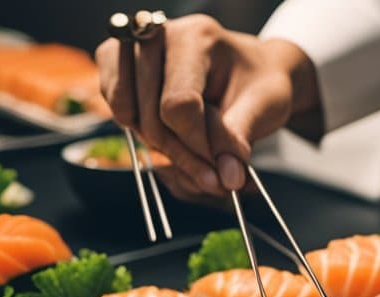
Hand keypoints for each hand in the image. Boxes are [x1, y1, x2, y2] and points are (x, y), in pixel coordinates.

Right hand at [96, 14, 317, 194]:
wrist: (251, 68)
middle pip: (150, 115)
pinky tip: (172, 133)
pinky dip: (141, 130)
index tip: (220, 168)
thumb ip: (238, 140)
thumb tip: (227, 177)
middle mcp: (158, 35)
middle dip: (182, 155)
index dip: (197, 147)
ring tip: (195, 148)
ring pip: (128, 115)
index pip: (179, 104)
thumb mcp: (263, 107)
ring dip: (160, 145)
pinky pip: (118, 109)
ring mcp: (132, 47)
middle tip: (212, 174)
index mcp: (197, 39)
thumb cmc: (258, 82)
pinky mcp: (117, 62)